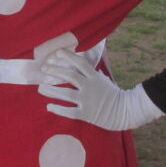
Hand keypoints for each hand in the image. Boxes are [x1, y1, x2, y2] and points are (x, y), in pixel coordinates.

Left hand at [38, 50, 163, 130]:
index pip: (80, 63)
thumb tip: (81, 65)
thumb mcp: (104, 80)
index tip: (57, 52)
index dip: (68, 56)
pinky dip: (58, 109)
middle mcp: (90, 87)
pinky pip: (69, 111)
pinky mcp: (86, 114)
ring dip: (51, 90)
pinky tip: (49, 106)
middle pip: (69, 76)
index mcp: (95, 77)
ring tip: (40, 88)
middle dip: (55, 70)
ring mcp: (87, 101)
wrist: (125, 112)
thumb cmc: (113, 94)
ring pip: (65, 94)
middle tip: (44, 68)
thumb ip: (92, 73)